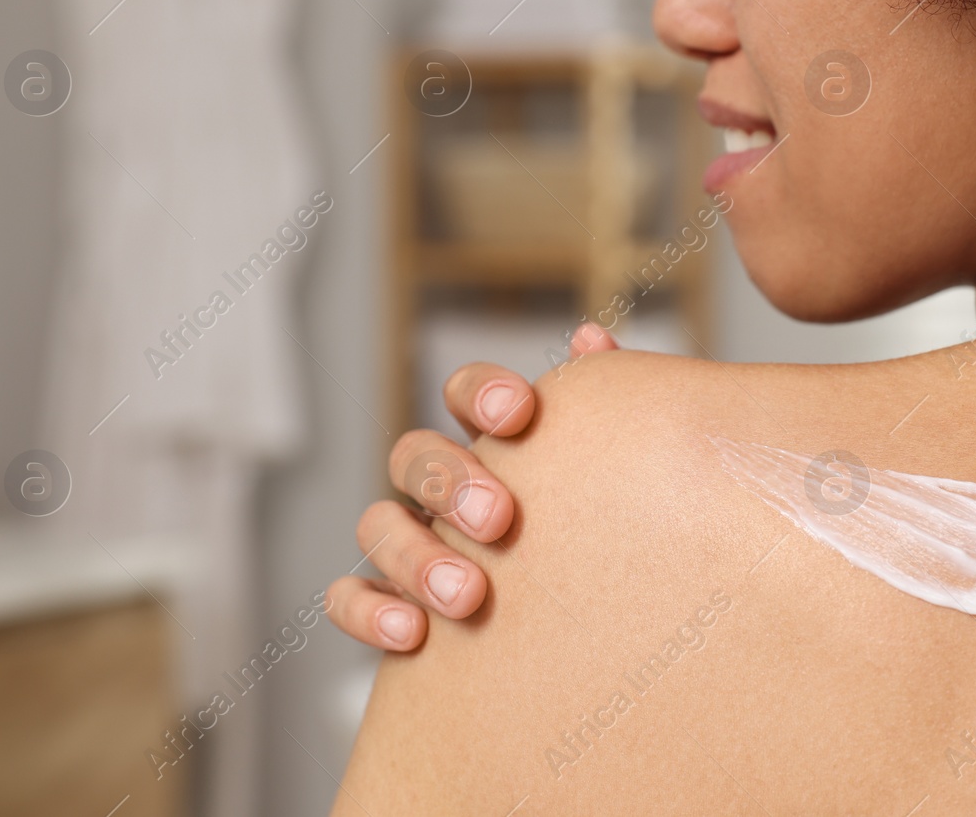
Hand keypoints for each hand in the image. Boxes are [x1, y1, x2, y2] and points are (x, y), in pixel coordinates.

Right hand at [326, 322, 618, 650]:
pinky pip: (349, 599)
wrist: (616, 618)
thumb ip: (613, 405)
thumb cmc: (620, 532)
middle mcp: (444, 487)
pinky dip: (368, 611)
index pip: (466, 393)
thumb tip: (592, 341)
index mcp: (496, 446)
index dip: (480, 392)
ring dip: (415, 555)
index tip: (516, 412)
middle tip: (498, 520)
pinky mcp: (389, 605)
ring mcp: (411, 543)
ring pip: (378, 525)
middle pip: (415, 455)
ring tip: (467, 596)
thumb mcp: (626, 470)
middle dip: (449, 480)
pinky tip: (413, 634)